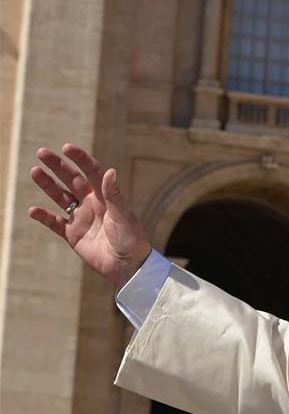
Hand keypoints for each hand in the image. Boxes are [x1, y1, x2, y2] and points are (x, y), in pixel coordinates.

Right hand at [28, 144, 150, 288]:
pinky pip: (55, 223)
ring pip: (60, 197)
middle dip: (58, 166)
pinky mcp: (73, 235)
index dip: (80, 159)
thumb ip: (114, 195)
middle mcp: (92, 204)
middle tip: (42, 152)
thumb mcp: (124, 216)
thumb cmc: (131, 239)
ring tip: (34, 171)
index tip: (67, 147)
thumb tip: (110, 171)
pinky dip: (44, 217)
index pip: (91, 172)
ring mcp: (81, 218)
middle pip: (72, 180)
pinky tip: (33, 210)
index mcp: (106, 197)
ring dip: (48, 185)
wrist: (128, 266)